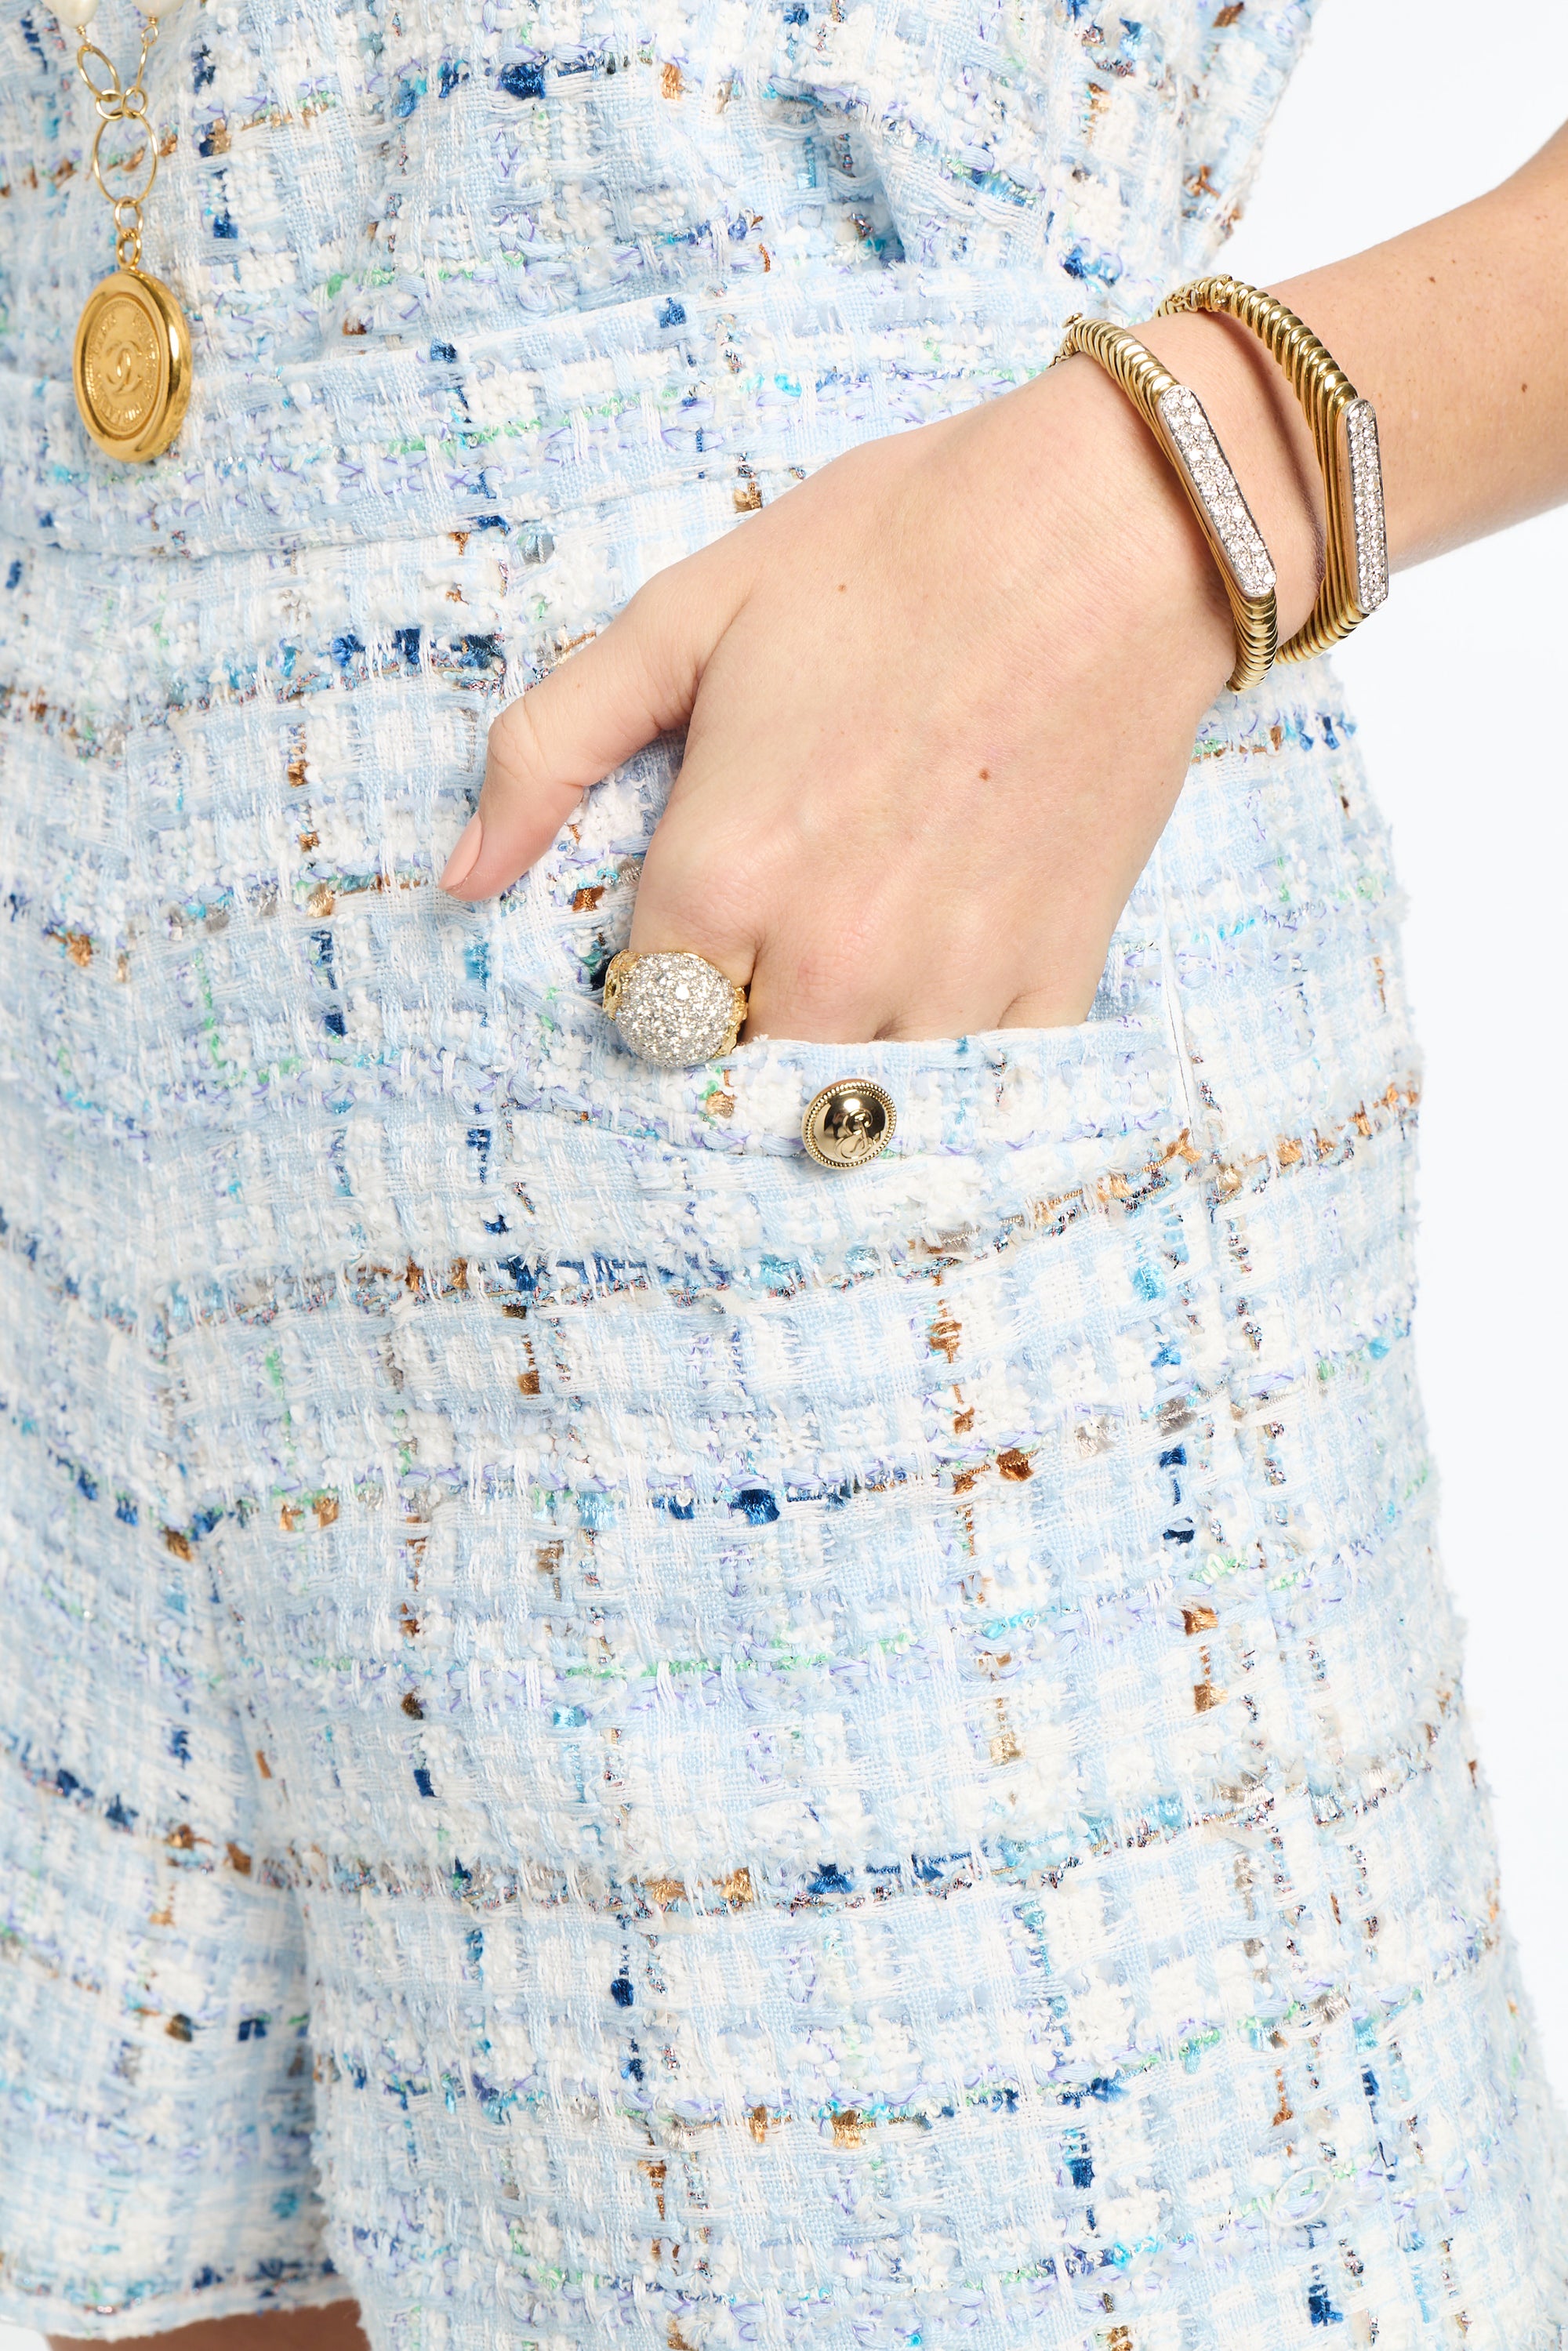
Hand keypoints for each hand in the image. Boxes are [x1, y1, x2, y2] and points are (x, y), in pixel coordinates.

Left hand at [444, 333, 1298, 1041]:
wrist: (1115, 524)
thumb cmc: (894, 549)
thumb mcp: (685, 614)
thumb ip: (550, 750)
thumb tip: (458, 878)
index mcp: (721, 878)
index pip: (639, 1015)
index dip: (655, 965)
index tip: (694, 909)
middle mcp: (828, 962)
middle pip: (737, 1068)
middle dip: (742, 1007)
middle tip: (786, 911)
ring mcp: (947, 987)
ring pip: (849, 1091)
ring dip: (844, 1033)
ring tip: (875, 921)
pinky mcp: (1051, 984)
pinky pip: (971, 1084)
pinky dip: (948, 1041)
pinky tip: (952, 950)